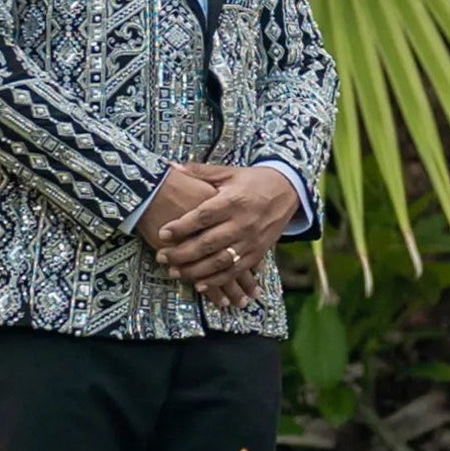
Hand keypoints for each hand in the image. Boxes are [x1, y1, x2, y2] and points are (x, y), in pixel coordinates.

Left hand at [142, 163, 291, 305]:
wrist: (287, 190)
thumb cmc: (253, 180)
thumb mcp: (228, 172)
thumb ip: (199, 172)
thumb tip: (170, 166)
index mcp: (233, 201)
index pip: (203, 217)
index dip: (181, 227)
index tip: (162, 233)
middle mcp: (243, 223)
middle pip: (208, 243)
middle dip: (182, 253)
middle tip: (161, 257)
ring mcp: (251, 241)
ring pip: (219, 261)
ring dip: (195, 270)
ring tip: (174, 272)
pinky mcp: (258, 253)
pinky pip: (235, 271)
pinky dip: (217, 280)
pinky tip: (199, 285)